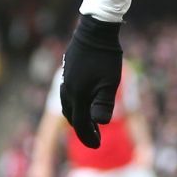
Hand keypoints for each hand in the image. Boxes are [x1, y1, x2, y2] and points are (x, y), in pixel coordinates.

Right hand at [58, 15, 122, 147]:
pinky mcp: (68, 73)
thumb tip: (99, 123)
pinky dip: (76, 105)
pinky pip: (68, 96)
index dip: (89, 137)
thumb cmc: (106, 57)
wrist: (95, 31)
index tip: (98, 145)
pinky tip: (86, 103)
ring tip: (91, 124)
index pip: (80, 124)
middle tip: (95, 138)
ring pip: (68, 107)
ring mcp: (66, 81)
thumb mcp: (110, 83)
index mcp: (77, 96)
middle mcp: (67, 90)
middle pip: (72, 117)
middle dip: (83, 130)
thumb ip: (104, 105)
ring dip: (79, 118)